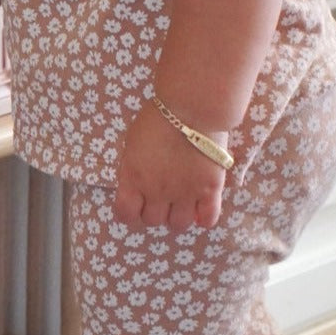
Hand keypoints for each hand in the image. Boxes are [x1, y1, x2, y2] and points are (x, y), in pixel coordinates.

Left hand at [113, 101, 227, 231]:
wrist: (190, 109)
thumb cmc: (156, 118)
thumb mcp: (132, 141)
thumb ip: (133, 166)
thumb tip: (137, 183)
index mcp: (133, 178)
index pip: (126, 214)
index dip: (129, 213)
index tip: (134, 205)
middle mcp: (157, 192)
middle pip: (152, 221)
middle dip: (153, 212)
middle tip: (159, 198)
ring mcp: (184, 194)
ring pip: (178, 224)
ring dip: (177, 216)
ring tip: (180, 202)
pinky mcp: (209, 191)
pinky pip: (207, 220)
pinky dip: (203, 218)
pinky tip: (200, 207)